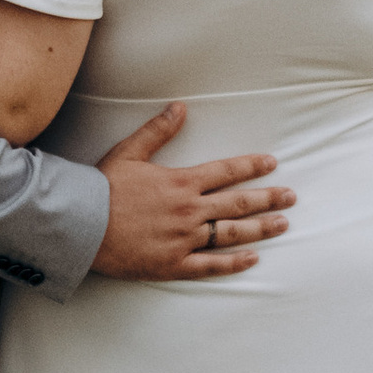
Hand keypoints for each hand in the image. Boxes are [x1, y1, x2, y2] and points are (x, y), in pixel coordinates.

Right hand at [91, 103, 294, 280]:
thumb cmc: (102, 188)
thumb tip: (180, 107)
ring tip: (283, 224)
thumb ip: (158, 130)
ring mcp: (184, 239)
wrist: (81, 226)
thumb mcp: (129, 152)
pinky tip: (253, 259)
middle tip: (291, 196)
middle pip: (238, 203)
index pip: (226, 171)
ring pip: (231, 233)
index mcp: (181, 182)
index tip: (271, 163)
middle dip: (268, 198)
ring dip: (261, 228)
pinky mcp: (174, 264)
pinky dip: (234, 263)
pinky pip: (211, 265)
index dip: (252, 166)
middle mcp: (189, 211)